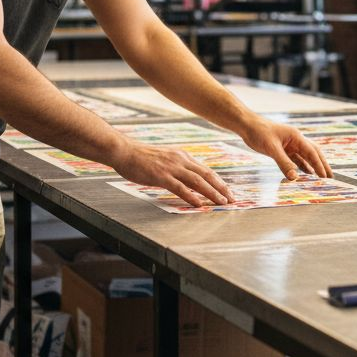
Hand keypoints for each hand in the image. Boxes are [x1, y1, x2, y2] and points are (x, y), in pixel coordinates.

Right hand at [114, 142, 234, 207]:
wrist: (124, 151)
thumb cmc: (141, 157)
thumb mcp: (165, 159)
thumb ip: (177, 167)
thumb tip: (188, 178)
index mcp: (182, 156)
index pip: (205, 170)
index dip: (218, 182)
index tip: (228, 191)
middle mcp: (181, 160)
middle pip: (206, 175)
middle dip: (221, 188)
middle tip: (232, 199)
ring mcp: (171, 168)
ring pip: (197, 182)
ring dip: (211, 193)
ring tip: (221, 203)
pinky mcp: (161, 176)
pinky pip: (180, 188)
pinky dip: (191, 196)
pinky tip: (198, 204)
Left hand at [241, 120, 333, 180]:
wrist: (247, 125)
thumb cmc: (259, 132)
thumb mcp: (272, 148)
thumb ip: (284, 163)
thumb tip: (294, 178)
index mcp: (296, 137)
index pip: (311, 153)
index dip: (319, 165)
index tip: (325, 176)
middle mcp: (296, 140)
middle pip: (313, 153)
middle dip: (322, 165)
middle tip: (330, 177)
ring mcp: (290, 144)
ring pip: (305, 157)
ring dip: (313, 167)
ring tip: (321, 178)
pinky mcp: (283, 149)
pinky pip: (296, 159)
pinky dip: (302, 166)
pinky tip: (306, 174)